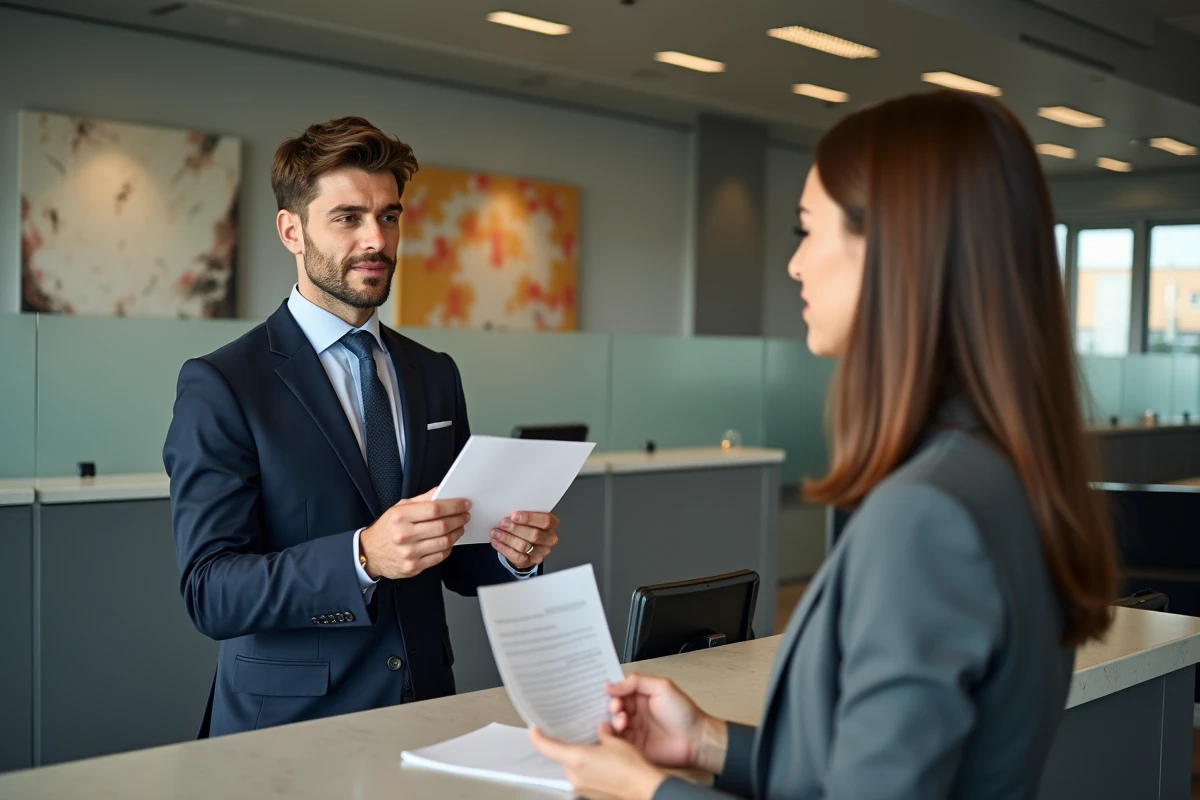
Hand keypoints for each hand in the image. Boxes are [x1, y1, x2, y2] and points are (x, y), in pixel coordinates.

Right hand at [359, 487, 469, 578]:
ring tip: (460, 526)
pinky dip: (448, 547)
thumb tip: (442, 491)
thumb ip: (422, 500)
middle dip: (459, 519)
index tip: (464, 504)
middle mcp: (404, 536)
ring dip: (457, 533)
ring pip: (443, 542)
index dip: (454, 506)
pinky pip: (439, 557)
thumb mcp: (399, 508)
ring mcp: (409, 553)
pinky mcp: (413, 567)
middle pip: (442, 526)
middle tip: (465, 515)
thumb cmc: (386, 528)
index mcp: (400, 517)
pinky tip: (449, 540)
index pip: (434, 509)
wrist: (370, 553)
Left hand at [490, 511, 558, 570]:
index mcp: (552, 524)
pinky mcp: (531, 562)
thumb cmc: (528, 525)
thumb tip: (508, 513)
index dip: (529, 518)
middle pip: (534, 535)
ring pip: (524, 546)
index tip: (514, 516)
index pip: (545, 521)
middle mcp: (549, 539)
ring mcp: (541, 552)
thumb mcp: (529, 517)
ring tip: (496, 532)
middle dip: (515, 529)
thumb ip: (523, 515)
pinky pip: (517, 557)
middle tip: (503, 523)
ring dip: (507, 538)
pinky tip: (497, 542)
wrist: (526, 542)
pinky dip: (504, 548)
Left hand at [530, 723, 666, 799]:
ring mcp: (582, 788)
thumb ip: (602, 733)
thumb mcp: (615, 741)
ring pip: (574, 768)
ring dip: (581, 759)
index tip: (533, 730)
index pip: (547, 748)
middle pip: (563, 758)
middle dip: (570, 747)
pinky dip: (589, 769)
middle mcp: (575, 776)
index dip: (538, 738)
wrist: (645, 788)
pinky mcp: (590, 794)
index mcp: (576, 759)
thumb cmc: (631, 767)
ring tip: (598, 750)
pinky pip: (584, 777)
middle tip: (582, 737)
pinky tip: (604, 764)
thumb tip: (600, 730)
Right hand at [606, 674, 727, 773]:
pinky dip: (613, 737)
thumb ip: (635, 682)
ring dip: (613, 721)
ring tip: (623, 722)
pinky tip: (617, 733)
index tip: (606, 691)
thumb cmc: (684, 713)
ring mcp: (634, 729)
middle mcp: (635, 712)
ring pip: (613, 724)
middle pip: (613, 707)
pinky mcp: (634, 746)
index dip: (611, 691)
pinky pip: (617, 741)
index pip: (619, 690)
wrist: (695, 740)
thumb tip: (610, 685)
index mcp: (641, 696)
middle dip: (611, 706)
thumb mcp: (662, 687)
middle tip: (618, 708)